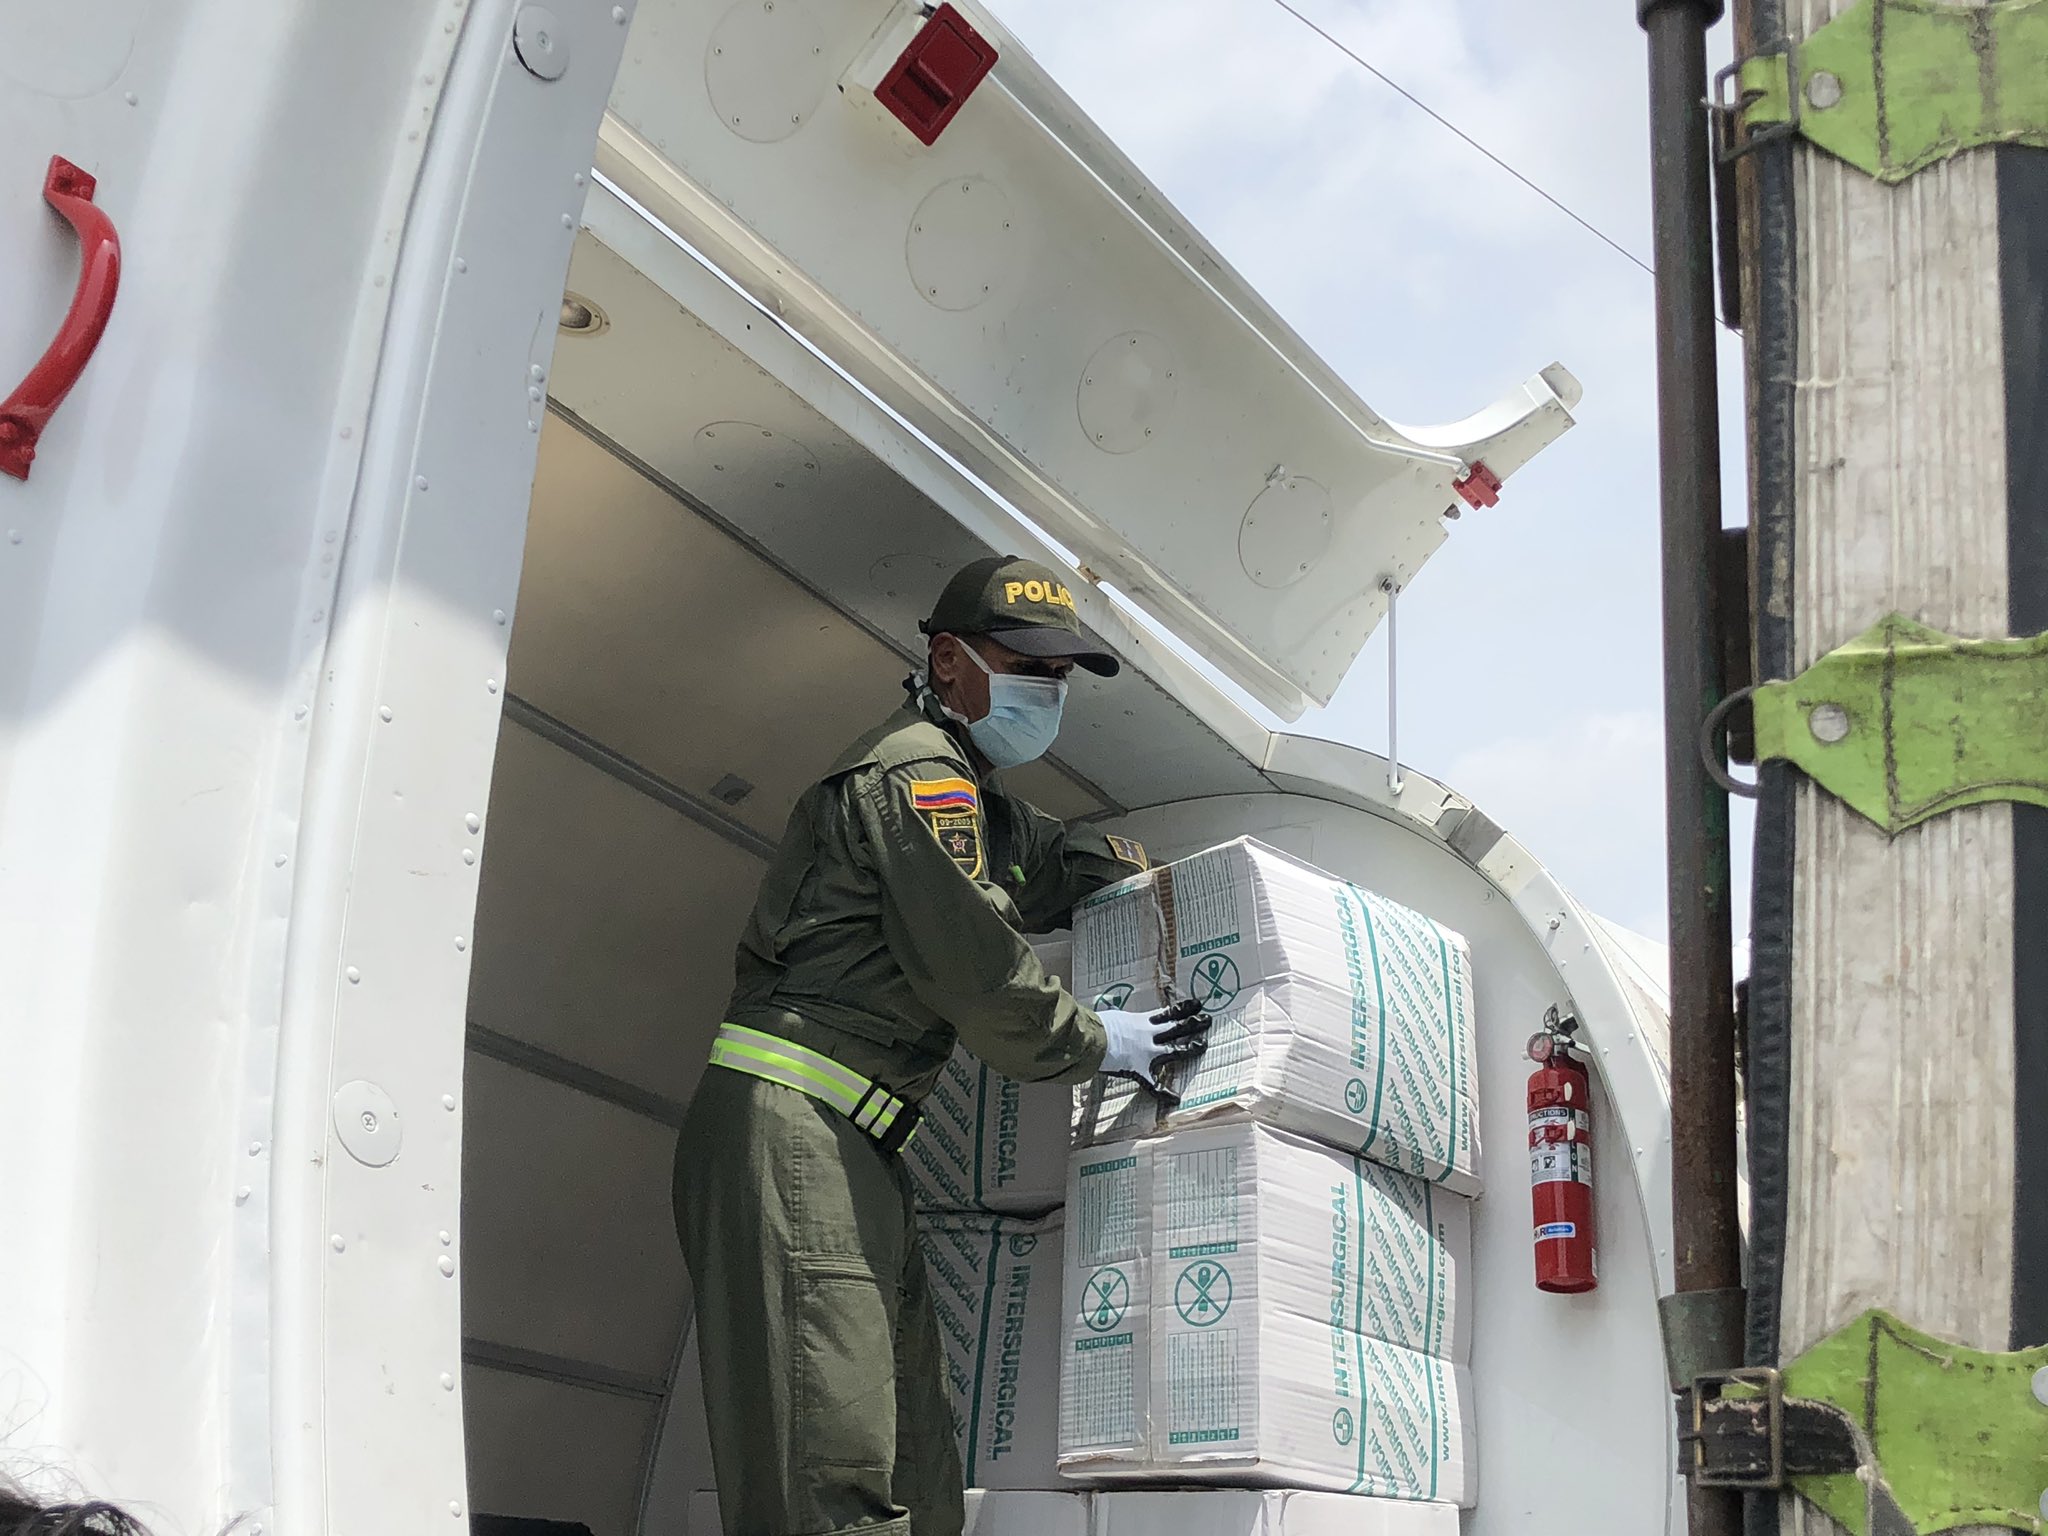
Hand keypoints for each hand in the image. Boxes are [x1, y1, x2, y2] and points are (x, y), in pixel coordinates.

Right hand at [1097, 998, 1211, 1093]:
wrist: (1095, 1038)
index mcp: (1141, 1021)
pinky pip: (1153, 1085)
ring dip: (1190, 1048)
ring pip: (1174, 1050)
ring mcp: (1147, 1054)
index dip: (1184, 1008)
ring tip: (1204, 1044)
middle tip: (1208, 1019)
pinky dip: (1164, 1093)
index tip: (1197, 1004)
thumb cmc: (1099, 1025)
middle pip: (1177, 1027)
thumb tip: (1116, 1021)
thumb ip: (1120, 1021)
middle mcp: (1149, 1036)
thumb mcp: (1113, 1017)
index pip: (1168, 1013)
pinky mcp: (1140, 1070)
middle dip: (1194, 1023)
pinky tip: (1175, 1099)